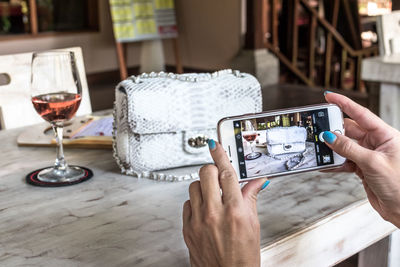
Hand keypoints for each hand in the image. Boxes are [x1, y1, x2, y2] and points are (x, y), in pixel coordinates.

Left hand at [182, 140, 268, 266]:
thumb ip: (250, 198)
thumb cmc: (243, 256)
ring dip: (204, 187)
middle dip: (212, 170)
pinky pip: (187, 203)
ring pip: (194, 186)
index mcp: (235, 211)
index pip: (226, 173)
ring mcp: (198, 220)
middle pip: (206, 173)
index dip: (220, 155)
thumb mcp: (253, 225)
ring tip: (212, 197)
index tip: (214, 144)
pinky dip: (195, 202)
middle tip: (218, 177)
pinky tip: (204, 210)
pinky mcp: (187, 228)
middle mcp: (215, 213)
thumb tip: (257, 182)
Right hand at [323, 92, 399, 227]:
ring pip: (345, 146)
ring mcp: (369, 155)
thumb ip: (349, 149)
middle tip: (319, 131)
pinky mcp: (362, 168)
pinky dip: (334, 163)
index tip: (329, 97)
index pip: (361, 114)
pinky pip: (344, 160)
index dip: (344, 103)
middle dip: (334, 131)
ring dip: (333, 149)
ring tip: (321, 150)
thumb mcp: (373, 163)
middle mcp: (377, 143)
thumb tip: (330, 136)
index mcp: (386, 135)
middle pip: (350, 130)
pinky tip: (326, 165)